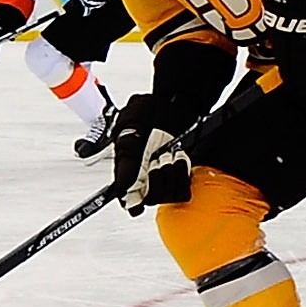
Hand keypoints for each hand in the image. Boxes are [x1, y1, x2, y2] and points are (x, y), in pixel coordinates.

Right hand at [101, 96, 193, 212]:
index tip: (138, 203)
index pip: (126, 196)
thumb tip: (122, 185)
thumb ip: (125, 152)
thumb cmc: (149, 110)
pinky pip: (183, 191)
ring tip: (171, 154)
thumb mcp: (130, 122)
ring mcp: (163, 177)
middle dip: (155, 179)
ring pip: (166, 196)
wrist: (174, 102)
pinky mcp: (180, 176)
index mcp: (126, 166)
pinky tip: (181, 158)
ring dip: (170, 174)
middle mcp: (144, 175)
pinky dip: (183, 175)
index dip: (132, 203)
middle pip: (149, 198)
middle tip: (158, 158)